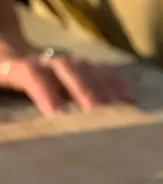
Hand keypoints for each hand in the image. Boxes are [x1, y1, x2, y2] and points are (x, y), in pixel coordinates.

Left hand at [0, 38, 132, 116]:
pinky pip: (95, 69)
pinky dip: (112, 81)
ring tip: (119, 109)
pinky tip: (128, 96)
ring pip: (82, 67)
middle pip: (63, 68)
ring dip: (102, 87)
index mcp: (11, 67)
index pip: (29, 73)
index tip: (58, 115)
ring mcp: (57, 60)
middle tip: (98, 114)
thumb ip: (1, 98)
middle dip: (82, 89)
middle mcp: (38, 59)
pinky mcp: (71, 66)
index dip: (44, 90)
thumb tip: (6, 131)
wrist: (0, 52)